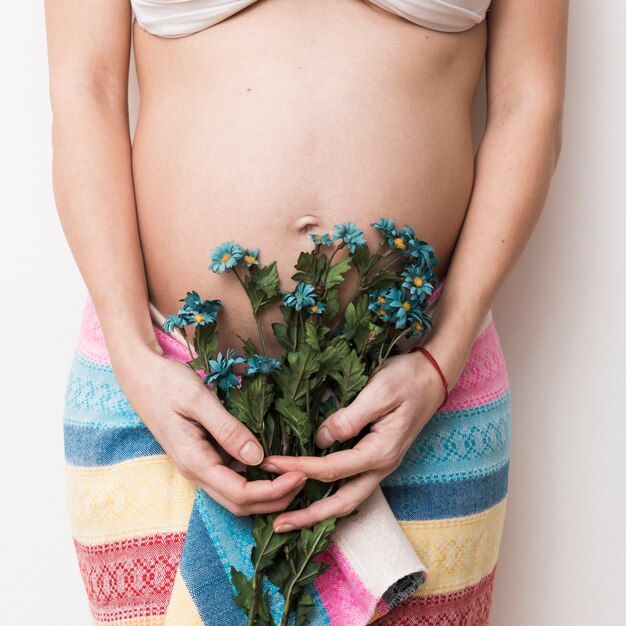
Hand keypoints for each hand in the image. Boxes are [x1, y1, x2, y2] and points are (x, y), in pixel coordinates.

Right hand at [111, 344, 306, 515]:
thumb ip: (227, 429)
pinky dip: (254, 478)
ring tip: (294, 474)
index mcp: (194, 461)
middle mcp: (195, 472)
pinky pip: (230, 477)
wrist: (139, 375)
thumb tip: (257, 457)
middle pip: (240, 503)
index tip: (301, 474)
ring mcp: (198, 465)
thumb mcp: (198, 400)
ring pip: (235, 494)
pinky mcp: (201, 456)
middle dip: (275, 499)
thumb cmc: (166, 383)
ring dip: (266, 492)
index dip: (274, 491)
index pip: (241, 493)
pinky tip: (272, 463)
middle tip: (305, 479)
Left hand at [260, 351, 445, 531]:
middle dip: (308, 515)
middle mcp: (380, 466)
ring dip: (317, 510)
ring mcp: (379, 465)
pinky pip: (349, 484)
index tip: (270, 465)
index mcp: (381, 452)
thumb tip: (321, 439)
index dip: (299, 468)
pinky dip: (328, 493)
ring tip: (288, 518)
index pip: (332, 469)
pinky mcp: (374, 458)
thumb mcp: (379, 392)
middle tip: (277, 523)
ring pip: (346, 498)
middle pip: (342, 502)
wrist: (431, 377)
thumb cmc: (407, 380)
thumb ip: (350, 418)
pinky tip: (310, 494)